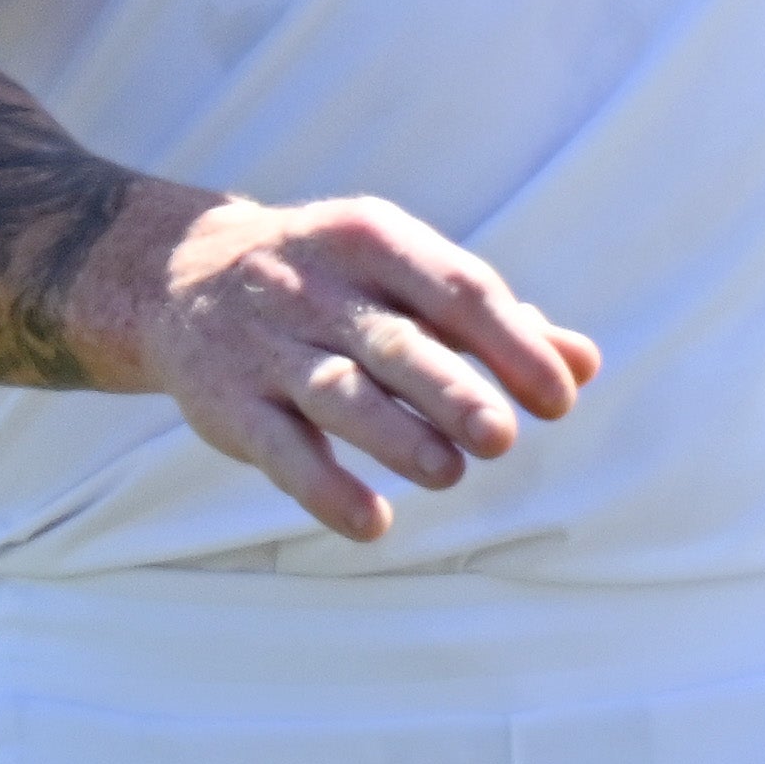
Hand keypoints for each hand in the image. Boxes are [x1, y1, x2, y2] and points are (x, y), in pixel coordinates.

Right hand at [108, 190, 603, 539]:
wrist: (180, 275)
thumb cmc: (333, 282)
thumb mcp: (404, 275)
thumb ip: (494, 321)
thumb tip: (584, 362)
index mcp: (375, 240)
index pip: (457, 288)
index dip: (512, 343)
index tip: (560, 397)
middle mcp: (320, 288)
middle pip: (397, 343)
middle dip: (453, 390)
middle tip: (503, 437)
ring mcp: (269, 347)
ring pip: (338, 393)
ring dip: (395, 436)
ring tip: (448, 471)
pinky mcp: (229, 404)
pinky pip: (279, 451)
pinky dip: (324, 489)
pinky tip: (372, 523)